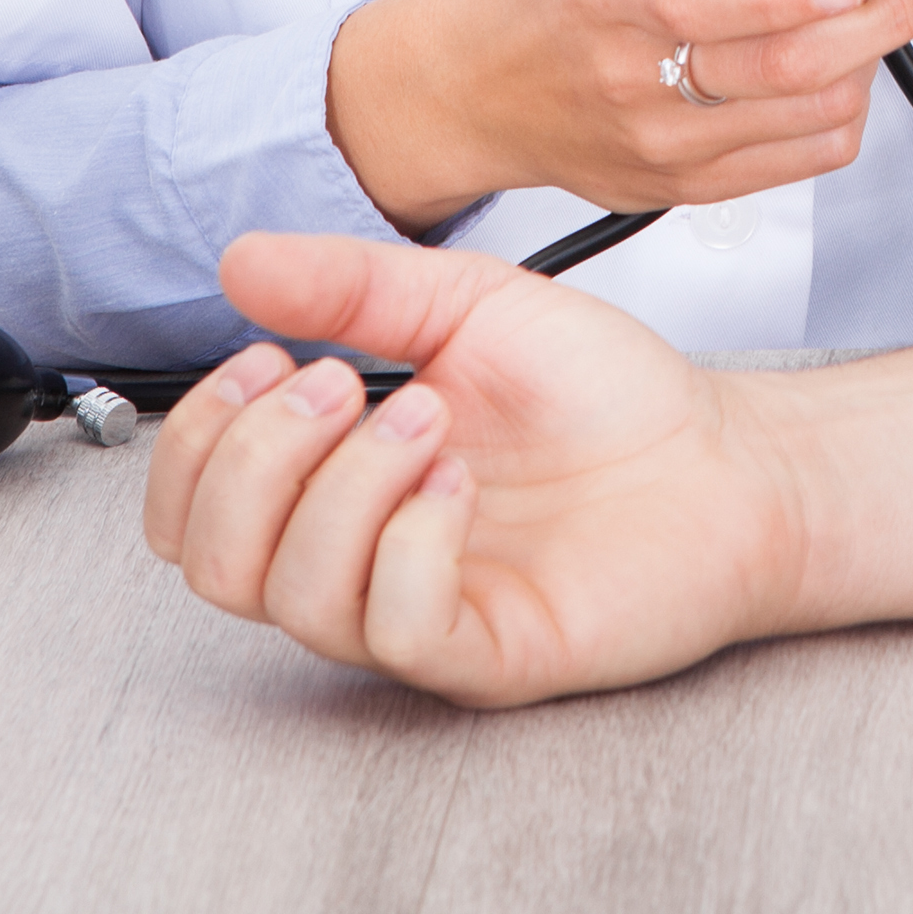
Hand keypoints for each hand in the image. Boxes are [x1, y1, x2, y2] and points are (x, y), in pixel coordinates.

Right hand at [144, 232, 788, 701]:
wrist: (724, 454)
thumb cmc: (604, 395)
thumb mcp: (469, 306)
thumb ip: (355, 286)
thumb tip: (243, 261)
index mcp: (336, 486)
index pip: (188, 509)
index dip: (196, 437)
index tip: (267, 357)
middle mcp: (359, 560)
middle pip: (211, 563)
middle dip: (254, 458)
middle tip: (339, 385)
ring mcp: (416, 613)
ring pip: (292, 596)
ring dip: (343, 487)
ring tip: (430, 418)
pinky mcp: (484, 651)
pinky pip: (394, 627)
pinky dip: (410, 542)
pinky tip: (460, 485)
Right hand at [326, 0, 912, 228]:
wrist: (480, 88)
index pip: (709, 8)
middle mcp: (636, 82)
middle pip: (785, 70)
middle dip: (882, 22)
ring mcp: (664, 147)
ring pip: (806, 120)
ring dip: (870, 63)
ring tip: (885, 15)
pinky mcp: (683, 188)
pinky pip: (797, 165)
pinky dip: (842, 114)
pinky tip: (843, 69)